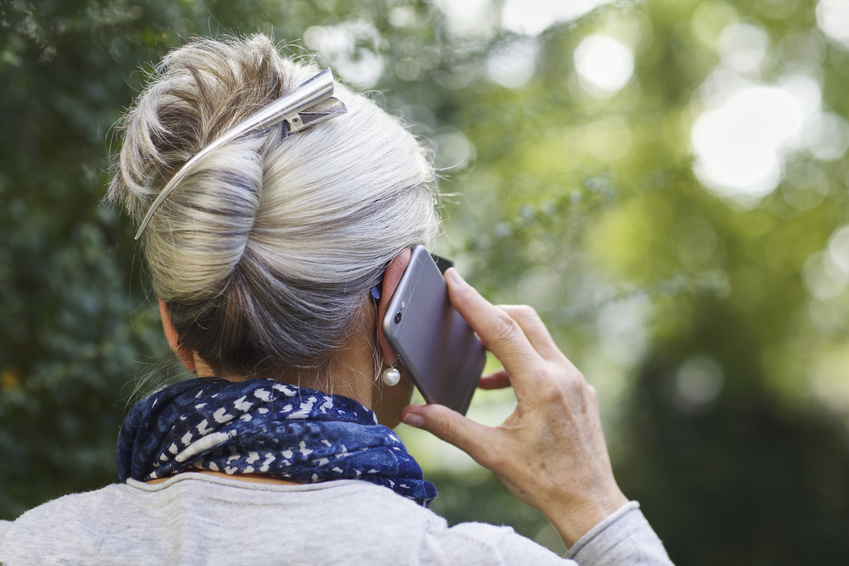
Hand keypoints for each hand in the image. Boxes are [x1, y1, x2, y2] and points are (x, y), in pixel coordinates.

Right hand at [401, 268, 627, 546]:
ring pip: (538, 338)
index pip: (502, 330)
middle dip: (490, 311)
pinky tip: (499, 386)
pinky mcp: (582, 390)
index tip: (454, 280)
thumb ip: (450, 428)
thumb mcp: (491, 455)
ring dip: (506, 338)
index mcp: (541, 386)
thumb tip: (412, 413)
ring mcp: (577, 380)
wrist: (590, 504)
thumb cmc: (543, 482)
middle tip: (460, 310)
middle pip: (524, 320)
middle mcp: (563, 374)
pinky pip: (548, 359)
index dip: (473, 303)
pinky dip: (521, 361)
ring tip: (475, 356)